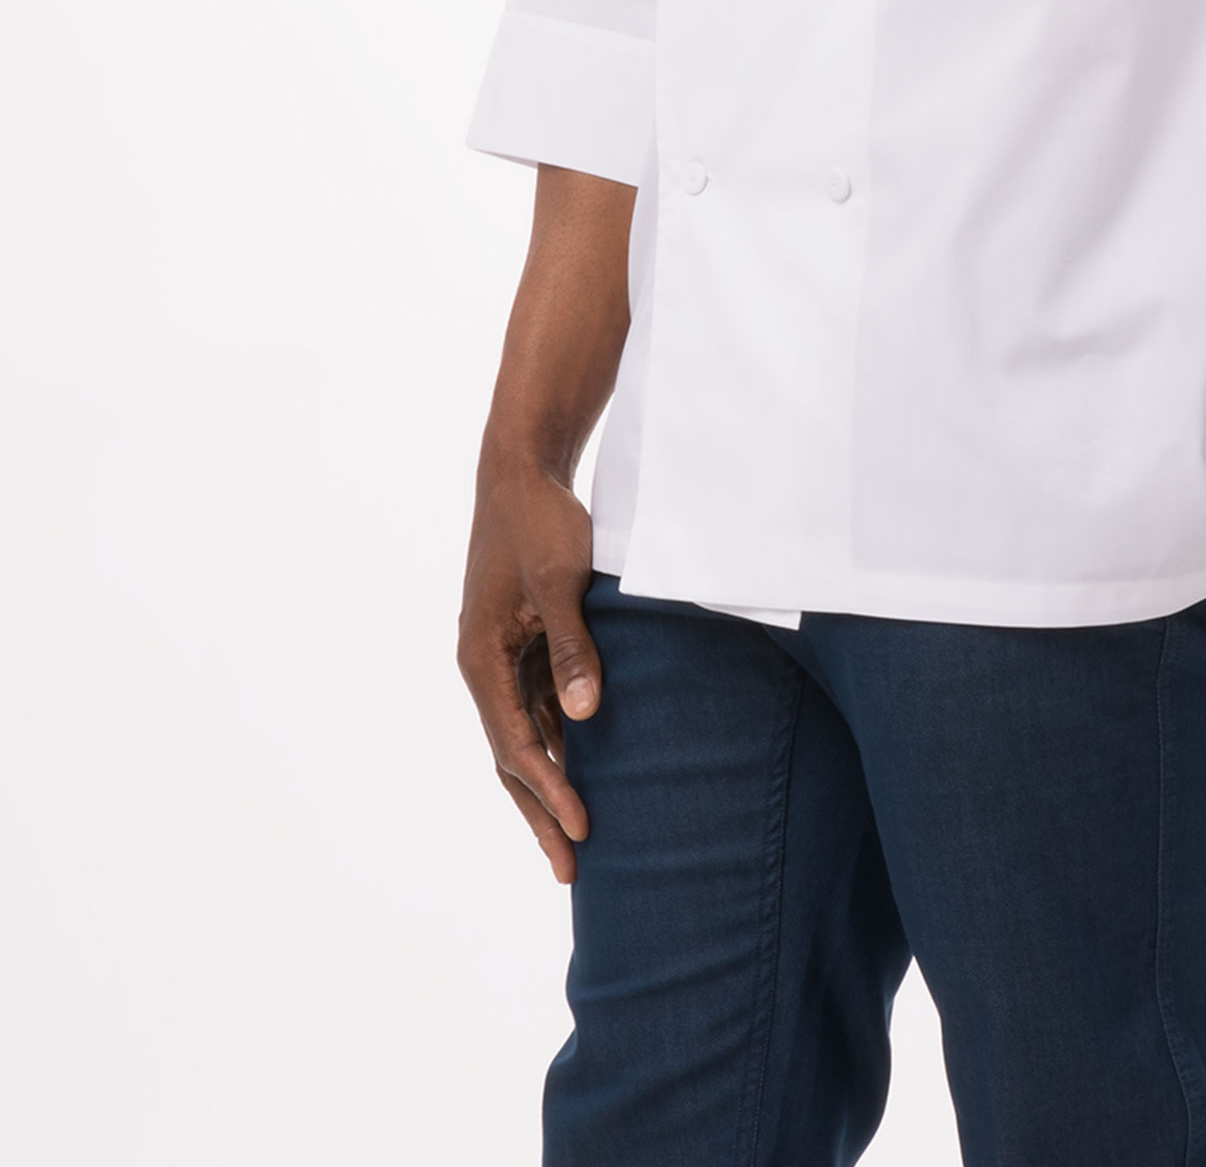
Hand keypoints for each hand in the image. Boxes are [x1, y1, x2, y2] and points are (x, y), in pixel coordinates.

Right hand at [457, 464, 602, 880]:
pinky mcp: (523, 644)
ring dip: (550, 783)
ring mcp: (502, 658)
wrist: (521, 472)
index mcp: (482, 658)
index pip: (516, 745)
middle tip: (570, 871)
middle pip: (512, 756)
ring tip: (579, 837)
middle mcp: (485, 667)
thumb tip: (584, 717)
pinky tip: (586, 770)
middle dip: (539, 812)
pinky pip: (540, 706)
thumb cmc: (539, 522)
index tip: (582, 831)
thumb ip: (571, 648)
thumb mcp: (560, 582)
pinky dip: (560, 742)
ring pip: (526, 736)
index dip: (549, 792)